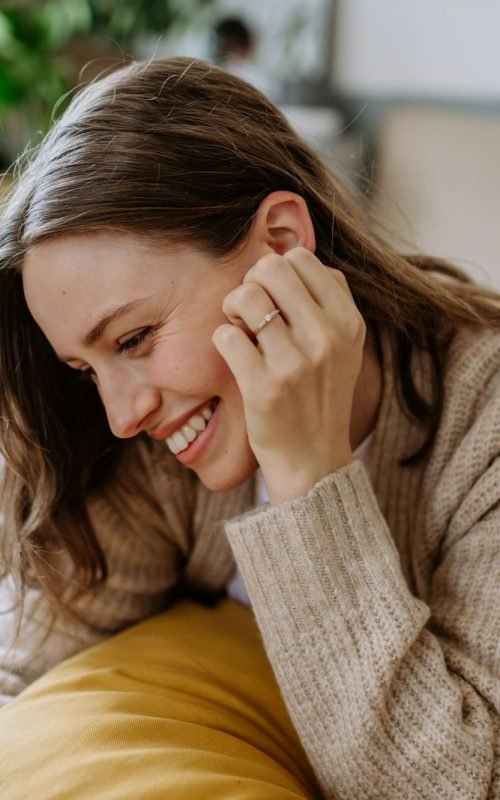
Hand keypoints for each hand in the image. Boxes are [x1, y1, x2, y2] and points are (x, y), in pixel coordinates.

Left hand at [212, 247, 365, 503]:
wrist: (314, 460)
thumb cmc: (319, 395)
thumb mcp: (344, 346)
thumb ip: (325, 302)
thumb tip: (286, 256)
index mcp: (349, 321)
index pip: (301, 258)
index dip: (277, 270)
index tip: (273, 297)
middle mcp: (327, 338)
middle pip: (271, 267)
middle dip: (251, 283)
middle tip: (249, 312)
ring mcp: (296, 364)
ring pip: (246, 296)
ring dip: (233, 308)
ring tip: (239, 329)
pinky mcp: (265, 388)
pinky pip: (226, 335)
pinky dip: (223, 340)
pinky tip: (234, 356)